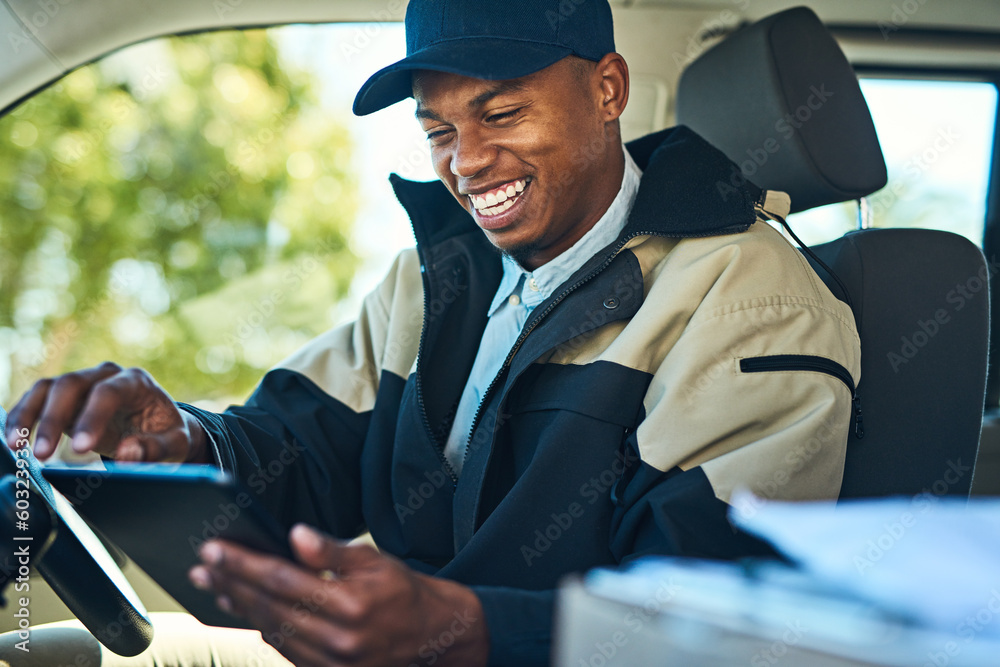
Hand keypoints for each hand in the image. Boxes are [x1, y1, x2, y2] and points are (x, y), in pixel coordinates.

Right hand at [5, 362, 208, 462]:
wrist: (158, 426)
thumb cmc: (167, 433)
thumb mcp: (175, 444)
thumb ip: (156, 449)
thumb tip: (128, 453)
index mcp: (136, 381)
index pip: (109, 392)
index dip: (92, 418)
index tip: (80, 450)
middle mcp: (106, 375)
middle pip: (71, 384)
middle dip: (53, 419)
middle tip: (42, 455)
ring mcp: (84, 382)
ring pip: (48, 388)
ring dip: (28, 415)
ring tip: (17, 446)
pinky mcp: (66, 397)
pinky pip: (37, 399)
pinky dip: (22, 417)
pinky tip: (14, 439)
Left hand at [188, 525, 489, 666]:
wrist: (433, 639)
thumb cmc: (403, 592)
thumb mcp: (375, 561)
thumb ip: (332, 551)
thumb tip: (295, 535)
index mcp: (350, 605)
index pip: (282, 579)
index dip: (243, 563)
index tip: (213, 548)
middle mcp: (337, 639)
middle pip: (267, 607)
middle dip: (229, 583)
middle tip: (201, 563)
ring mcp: (330, 663)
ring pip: (269, 630)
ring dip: (237, 605)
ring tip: (212, 583)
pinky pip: (282, 649)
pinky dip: (259, 626)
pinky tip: (243, 607)